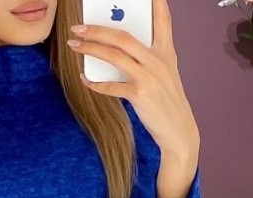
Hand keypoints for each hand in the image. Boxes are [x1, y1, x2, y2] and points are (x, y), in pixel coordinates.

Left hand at [68, 0, 199, 158]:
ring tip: (74, 46)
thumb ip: (146, 59)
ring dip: (91, 49)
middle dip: (98, 29)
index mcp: (166, 52)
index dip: (156, 2)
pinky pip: (111, 86)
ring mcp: (149, 78)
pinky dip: (95, 83)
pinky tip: (84, 79)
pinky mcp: (140, 96)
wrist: (178, 130)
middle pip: (124, 37)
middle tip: (78, 27)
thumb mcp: (164, 74)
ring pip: (115, 56)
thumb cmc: (167, 101)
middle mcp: (158, 61)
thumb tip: (117, 50)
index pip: (163, 19)